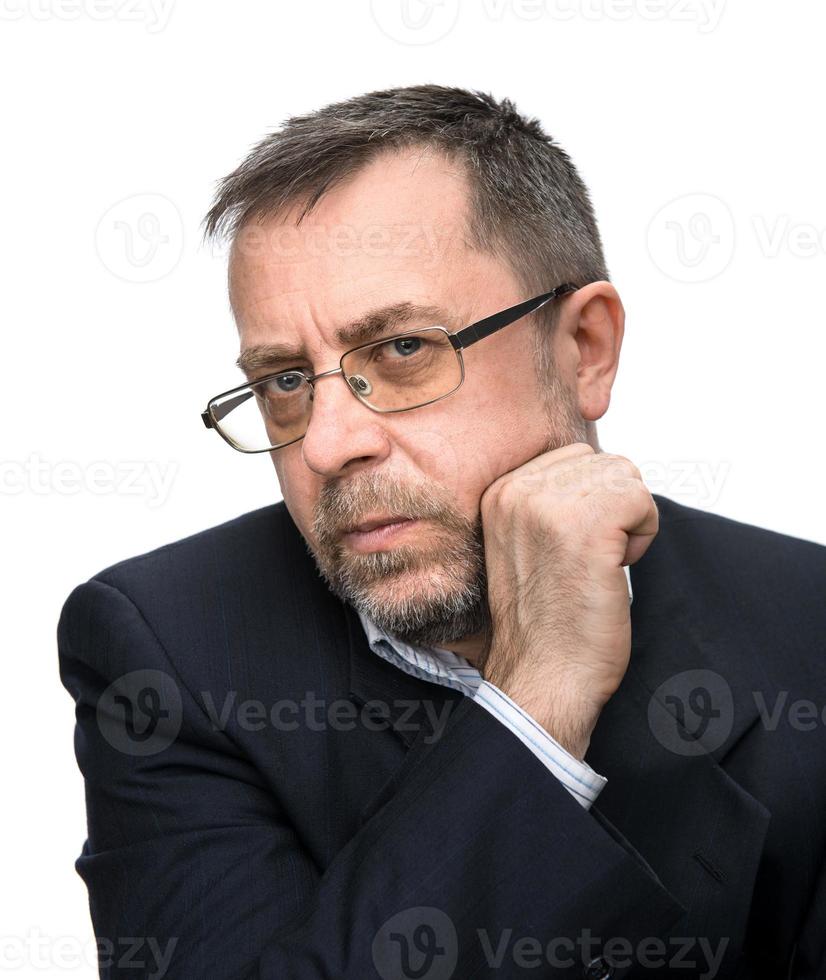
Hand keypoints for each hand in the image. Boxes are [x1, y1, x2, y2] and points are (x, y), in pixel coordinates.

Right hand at [478, 442, 658, 759]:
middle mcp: (518, 490)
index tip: (574, 546)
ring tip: (602, 562)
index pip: (575, 457)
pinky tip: (617, 566)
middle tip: (592, 557)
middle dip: (614, 507)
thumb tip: (603, 469)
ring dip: (629, 521)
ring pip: (626, 477)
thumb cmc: (547, 621)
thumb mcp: (528, 543)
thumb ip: (551, 500)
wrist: (544, 675)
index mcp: (500, 492)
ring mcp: (549, 505)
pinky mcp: (587, 525)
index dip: (593, 500)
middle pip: (604, 462)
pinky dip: (644, 534)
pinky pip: (641, 499)